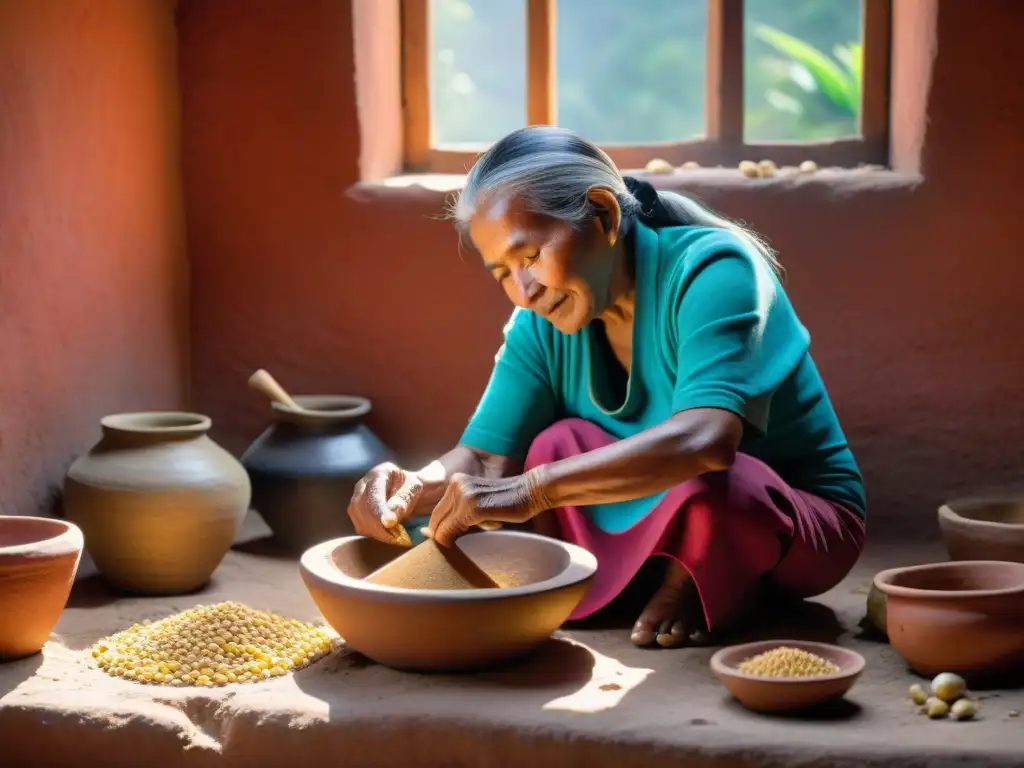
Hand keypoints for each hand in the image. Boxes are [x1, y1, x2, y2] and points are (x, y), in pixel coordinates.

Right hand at [347, 462, 423, 545]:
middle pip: (361, 506)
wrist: (405, 489)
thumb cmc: (410, 487)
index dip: (379, 509)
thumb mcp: (414, 488)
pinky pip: (359, 525)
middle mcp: (363, 483)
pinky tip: (387, 536)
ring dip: (375, 531)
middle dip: (377, 524)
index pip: (374, 493)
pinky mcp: (356, 512)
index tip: (389, 523)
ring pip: (358, 517)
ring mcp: (356, 497)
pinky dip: (373, 533)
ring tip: (394, 537)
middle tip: (396, 536)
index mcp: (379, 473)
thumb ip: (403, 500)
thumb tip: (390, 519)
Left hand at [426, 472, 542, 546]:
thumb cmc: (508, 501)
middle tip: (457, 545)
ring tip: (472, 538)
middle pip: (435, 520)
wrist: (531, 491)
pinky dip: (454, 540)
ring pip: (441, 527)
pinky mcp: (472, 508)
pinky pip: (451, 531)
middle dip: (441, 536)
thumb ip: (460, 514)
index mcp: (455, 482)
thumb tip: (434, 534)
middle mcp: (455, 485)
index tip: (450, 540)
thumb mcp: (479, 503)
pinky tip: (471, 539)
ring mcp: (463, 495)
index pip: (437, 512)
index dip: (439, 529)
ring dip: (450, 538)